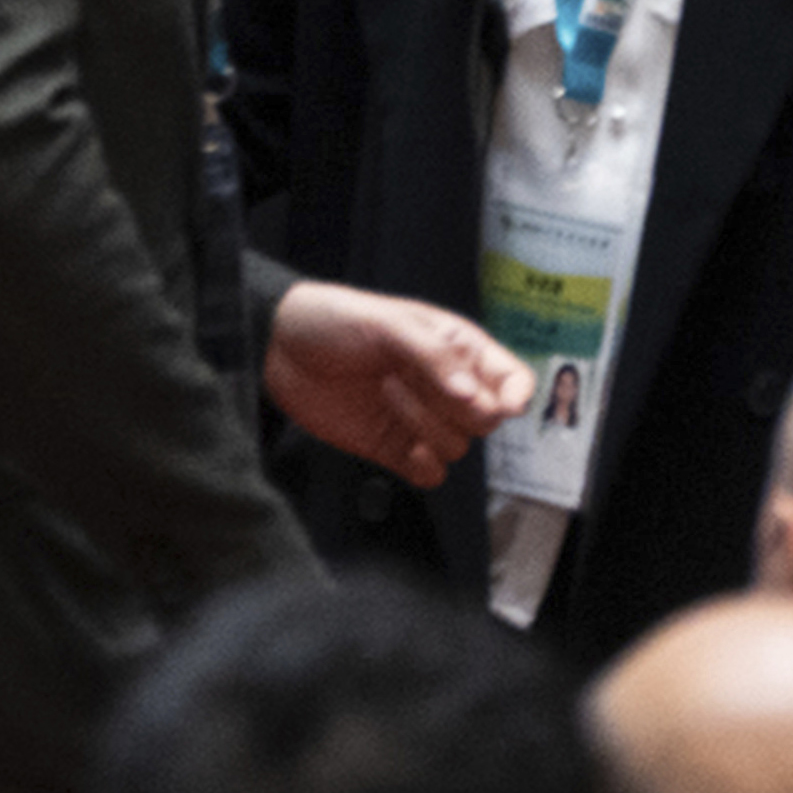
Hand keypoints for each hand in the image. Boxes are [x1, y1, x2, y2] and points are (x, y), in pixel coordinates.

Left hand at [265, 279, 530, 488]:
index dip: (515, 394)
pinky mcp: (394, 448)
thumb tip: (473, 396)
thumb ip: (432, 356)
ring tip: (384, 392)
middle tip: (411, 381)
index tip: (501, 405)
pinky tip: (399, 445)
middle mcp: (444, 386)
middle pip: (489, 420)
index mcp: (454, 348)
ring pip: (459, 447)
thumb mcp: (384, 322)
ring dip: (425, 426)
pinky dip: (422, 466)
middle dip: (457, 408)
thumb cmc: (332, 320)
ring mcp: (419, 419)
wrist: (277, 347)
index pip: (511, 379)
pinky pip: (431, 473)